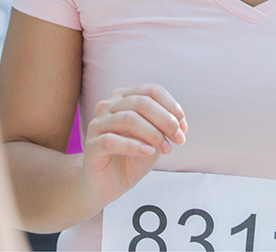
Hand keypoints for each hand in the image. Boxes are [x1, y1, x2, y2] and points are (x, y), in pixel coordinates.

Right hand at [79, 84, 187, 209]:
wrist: (107, 184)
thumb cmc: (130, 158)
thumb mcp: (152, 140)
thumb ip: (163, 128)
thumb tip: (179, 124)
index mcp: (123, 98)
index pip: (151, 91)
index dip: (171, 106)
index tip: (183, 127)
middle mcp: (107, 105)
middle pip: (141, 102)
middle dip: (165, 120)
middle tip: (178, 139)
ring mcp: (97, 124)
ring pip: (128, 119)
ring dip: (153, 134)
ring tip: (166, 149)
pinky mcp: (91, 145)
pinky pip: (111, 140)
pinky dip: (134, 146)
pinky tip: (148, 152)